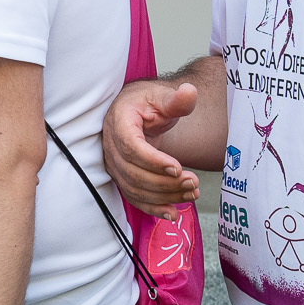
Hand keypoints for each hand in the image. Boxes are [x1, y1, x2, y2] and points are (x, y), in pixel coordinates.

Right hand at [102, 78, 203, 217]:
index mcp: (119, 121)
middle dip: (165, 182)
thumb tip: (190, 92)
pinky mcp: (121, 177)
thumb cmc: (148, 103)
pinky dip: (152, 208)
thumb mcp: (163, 97)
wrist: (136, 112)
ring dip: (164, 195)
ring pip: (134, 188)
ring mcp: (114, 164)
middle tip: (193, 182)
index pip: (131, 147)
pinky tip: (172, 212)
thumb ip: (177, 100)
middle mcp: (111, 145)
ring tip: (191, 193)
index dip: (154, 161)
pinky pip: (134, 197)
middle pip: (134, 172)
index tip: (178, 167)